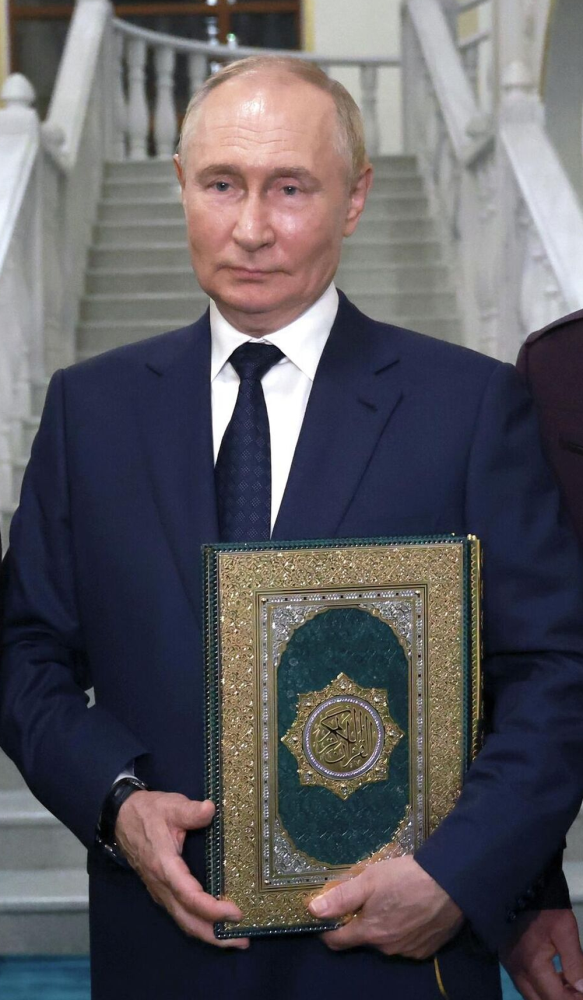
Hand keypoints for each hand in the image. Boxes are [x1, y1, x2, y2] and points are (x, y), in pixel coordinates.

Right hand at [115, 791, 248, 948]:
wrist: (122, 817)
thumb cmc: (149, 812)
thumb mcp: (170, 806)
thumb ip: (190, 811)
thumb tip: (210, 809)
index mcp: (165, 866)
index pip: (189, 897)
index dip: (212, 909)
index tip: (236, 912)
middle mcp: (161, 885)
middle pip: (187, 920)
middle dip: (214, 935)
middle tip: (242, 940)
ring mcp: (160, 891)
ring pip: (183, 921)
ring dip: (207, 934)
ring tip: (234, 939)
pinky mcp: (161, 891)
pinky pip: (180, 914)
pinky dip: (198, 924)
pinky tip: (214, 925)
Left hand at [308, 854, 463, 958]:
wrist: (452, 883)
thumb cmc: (407, 877)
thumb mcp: (369, 880)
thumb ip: (341, 897)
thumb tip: (313, 910)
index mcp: (370, 932)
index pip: (337, 941)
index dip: (328, 929)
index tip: (325, 917)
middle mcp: (387, 948)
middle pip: (364, 938)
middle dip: (360, 921)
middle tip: (367, 898)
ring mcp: (409, 950)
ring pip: (386, 940)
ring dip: (384, 925)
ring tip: (393, 901)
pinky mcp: (427, 948)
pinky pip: (407, 942)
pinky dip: (404, 930)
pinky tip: (411, 910)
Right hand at [501, 909, 582, 998]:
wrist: (520, 884)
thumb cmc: (545, 907)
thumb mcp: (566, 931)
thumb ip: (575, 963)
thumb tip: (582, 988)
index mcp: (532, 965)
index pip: (556, 998)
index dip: (574, 999)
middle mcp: (517, 970)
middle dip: (561, 999)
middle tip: (578, 991)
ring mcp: (509, 964)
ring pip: (530, 994)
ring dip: (550, 995)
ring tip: (570, 986)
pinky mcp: (507, 957)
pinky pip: (524, 983)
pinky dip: (541, 986)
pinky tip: (557, 977)